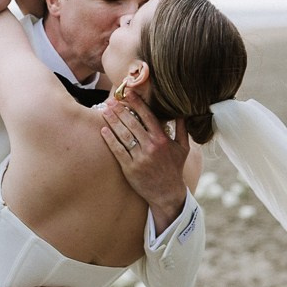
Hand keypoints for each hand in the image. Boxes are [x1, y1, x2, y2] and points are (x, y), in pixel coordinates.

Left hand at [99, 90, 189, 232]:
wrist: (167, 194)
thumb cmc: (174, 169)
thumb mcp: (183, 149)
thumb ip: (182, 129)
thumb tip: (182, 112)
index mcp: (163, 140)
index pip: (148, 116)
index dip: (136, 103)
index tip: (128, 93)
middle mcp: (151, 147)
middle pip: (132, 123)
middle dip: (120, 110)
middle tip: (110, 101)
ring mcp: (140, 158)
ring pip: (123, 135)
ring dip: (112, 121)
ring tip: (104, 111)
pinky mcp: (130, 168)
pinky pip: (117, 150)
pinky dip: (110, 139)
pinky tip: (103, 130)